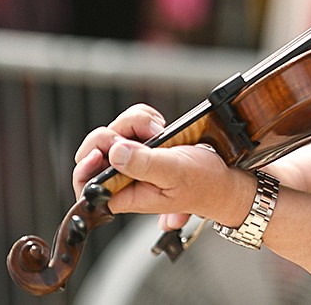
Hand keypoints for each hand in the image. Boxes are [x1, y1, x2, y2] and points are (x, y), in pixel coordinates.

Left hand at [71, 104, 254, 228]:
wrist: (224, 176)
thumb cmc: (204, 182)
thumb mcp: (175, 173)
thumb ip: (143, 164)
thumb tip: (114, 153)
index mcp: (125, 194)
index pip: (86, 183)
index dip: (87, 165)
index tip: (104, 150)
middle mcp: (124, 177)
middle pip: (97, 149)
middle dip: (117, 133)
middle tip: (145, 134)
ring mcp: (132, 160)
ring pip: (114, 130)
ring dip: (135, 122)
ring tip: (159, 130)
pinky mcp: (142, 145)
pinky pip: (130, 123)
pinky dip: (143, 117)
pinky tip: (160, 127)